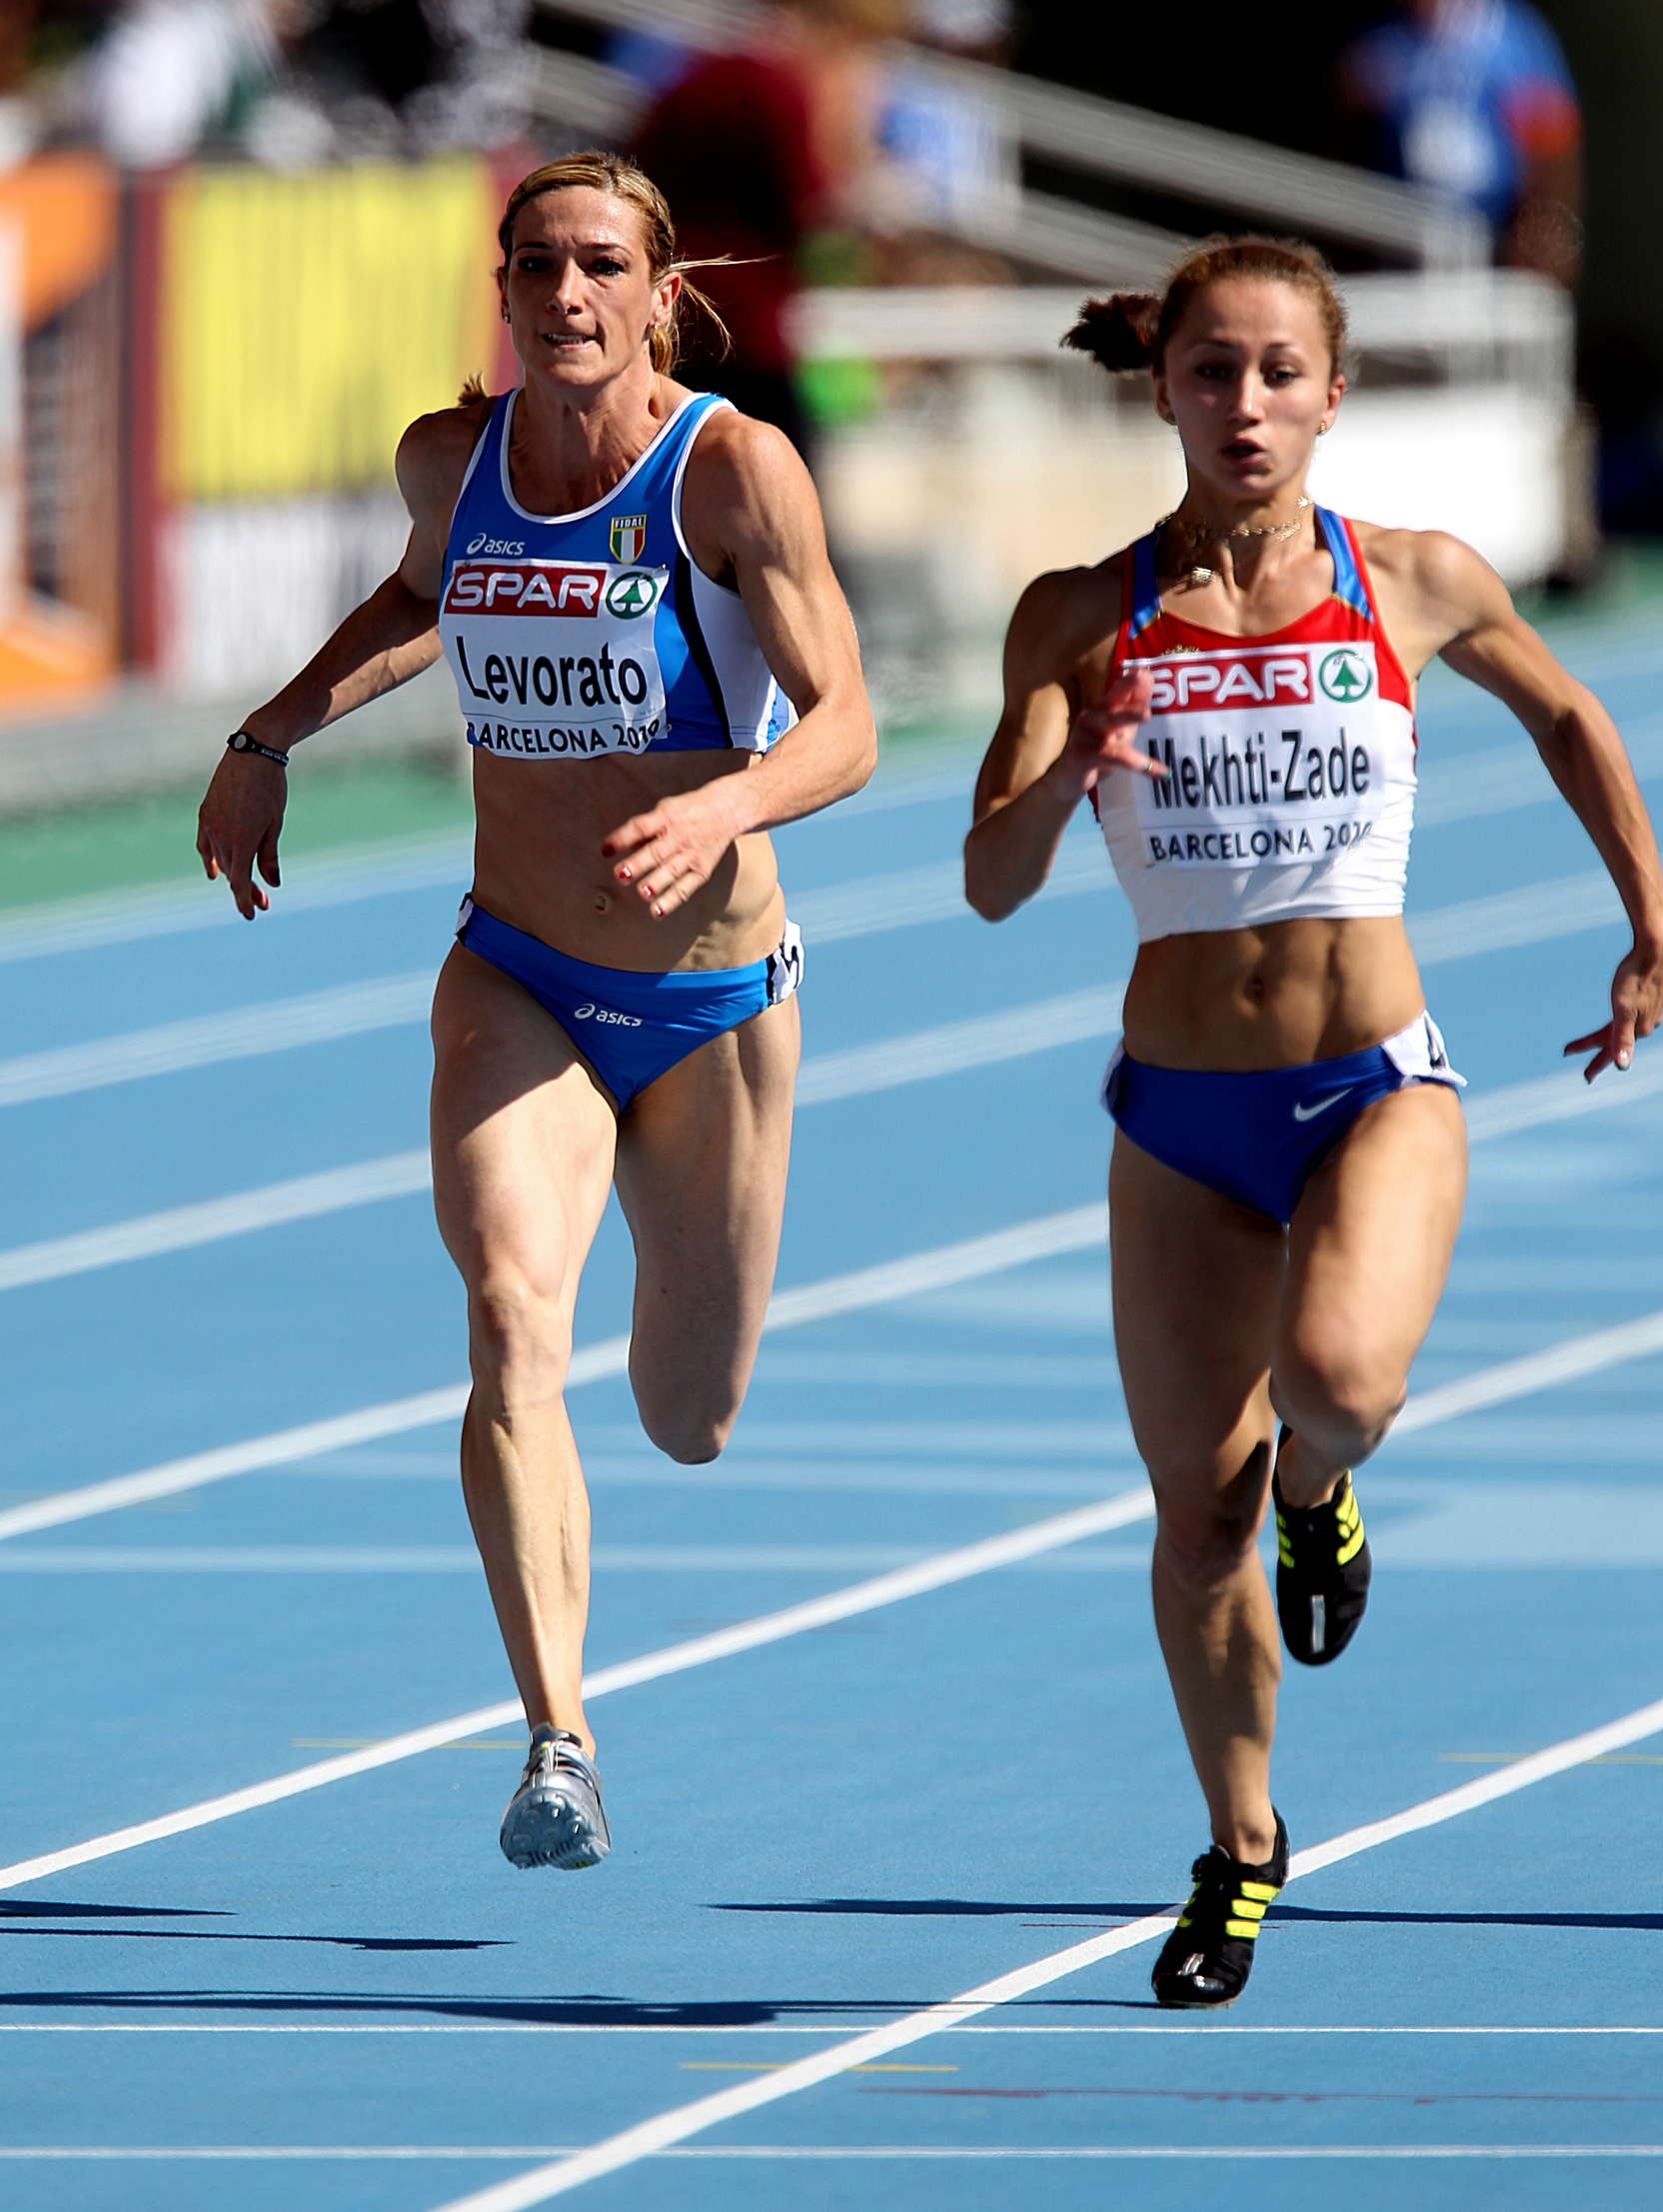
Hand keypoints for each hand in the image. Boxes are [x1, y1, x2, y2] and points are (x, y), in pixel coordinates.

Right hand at [196, 751, 286, 919]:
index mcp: (241, 841)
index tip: (251, 914)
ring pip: (219, 860)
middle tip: (263, 903)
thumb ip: (269, 856)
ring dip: (232, 875)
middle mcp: (221, 836)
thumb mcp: (274, 824)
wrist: (252, 752)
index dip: (244, 901)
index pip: (239, 882)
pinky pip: (204, 844)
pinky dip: (210, 860)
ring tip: (248, 887)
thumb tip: (272, 883)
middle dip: (247, 890)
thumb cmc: (270, 788)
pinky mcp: (205, 813)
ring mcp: (209, 824)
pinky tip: (214, 873)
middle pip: (232, 873)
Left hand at [601, 780, 744, 918]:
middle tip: (621, 875)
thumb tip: (619, 846)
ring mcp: (691, 854)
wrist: (726, 809)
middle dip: (638, 864)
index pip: (640, 827)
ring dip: (656, 883)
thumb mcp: (665, 809)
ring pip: (671, 871)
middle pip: (656, 851)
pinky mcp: (701, 869)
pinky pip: (686, 887)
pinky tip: (657, 911)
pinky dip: (671, 900)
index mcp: (665, 817)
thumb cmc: (690, 810)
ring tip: (643, 893)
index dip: (621, 838)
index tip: (606, 850)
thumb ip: (645, 829)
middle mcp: (678, 836)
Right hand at [1056, 667, 1163, 794]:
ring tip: (1148, 715)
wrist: (1067, 779)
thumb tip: (1148, 677)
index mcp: (1102, 709)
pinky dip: (1137, 763)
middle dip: (1126, 688)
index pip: (1119, 691)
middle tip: (1141, 677)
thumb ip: (1134, 706)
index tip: (1145, 671)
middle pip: (1111, 702)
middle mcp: (1092, 717)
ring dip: (1129, 717)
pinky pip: (1114, 758)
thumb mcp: (1120, 728)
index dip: (1131, 681)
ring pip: (1110, 726)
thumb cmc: (1097, 749)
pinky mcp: (1084, 756)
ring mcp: (1086, 736)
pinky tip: (1161, 772)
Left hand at [1563, 939, 1662, 1080]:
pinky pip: (1634, 1018)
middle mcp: (1646, 1024)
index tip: (1585, 1078)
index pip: (1610, 1052)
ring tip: (1598, 1042)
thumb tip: (1622, 1066)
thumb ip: (1623, 1038)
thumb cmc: (1636, 977)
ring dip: (1611, 1037)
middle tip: (1575, 1055)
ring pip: (1626, 1029)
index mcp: (1637, 1029)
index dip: (1595, 1064)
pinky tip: (1627, 1020)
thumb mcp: (1624, 1010)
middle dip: (1598, 1052)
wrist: (1656, 950)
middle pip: (1616, 1042)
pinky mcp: (1653, 1000)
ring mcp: (1651, 1012)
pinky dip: (1623, 1024)